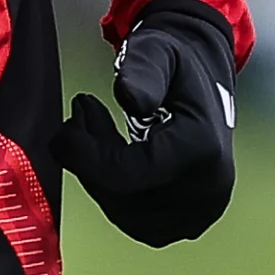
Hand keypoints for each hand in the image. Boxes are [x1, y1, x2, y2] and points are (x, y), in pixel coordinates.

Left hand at [58, 0, 238, 246]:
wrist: (206, 83)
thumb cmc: (176, 66)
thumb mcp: (158, 52)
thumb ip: (142, 71)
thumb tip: (130, 97)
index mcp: (202, 149)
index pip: (127, 173)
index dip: (85, 156)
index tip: (65, 128)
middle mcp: (208, 190)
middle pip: (123, 199)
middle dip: (89, 162)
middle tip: (80, 117)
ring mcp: (201, 212)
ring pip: (126, 215)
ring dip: (98, 178)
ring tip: (95, 132)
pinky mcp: (190, 223)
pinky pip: (137, 221)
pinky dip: (115, 192)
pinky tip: (110, 156)